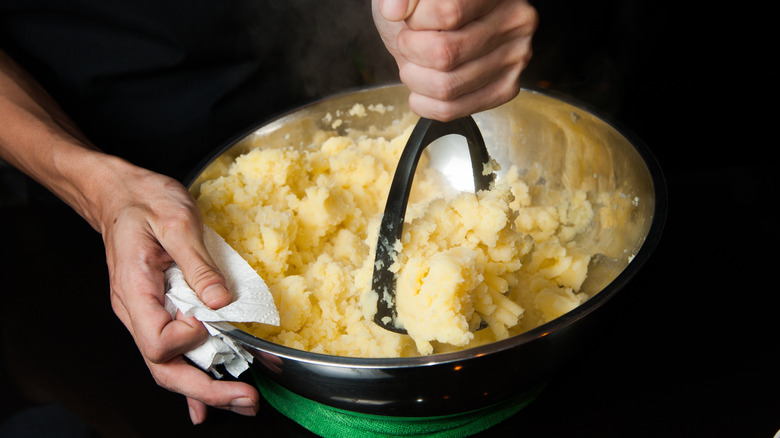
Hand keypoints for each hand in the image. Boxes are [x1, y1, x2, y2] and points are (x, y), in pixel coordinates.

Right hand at [2, 49, 258, 424]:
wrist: (121, 194)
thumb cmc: (144, 202)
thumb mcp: (176, 222)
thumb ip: (198, 264)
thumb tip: (221, 301)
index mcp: (135, 291)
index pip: (157, 339)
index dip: (188, 340)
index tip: (211, 322)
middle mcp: (136, 312)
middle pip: (163, 368)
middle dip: (205, 390)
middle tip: (244, 398)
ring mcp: (146, 315)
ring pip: (168, 366)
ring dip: (205, 389)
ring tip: (241, 401)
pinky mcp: (160, 312)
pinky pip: (172, 354)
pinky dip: (190, 379)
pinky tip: (204, 403)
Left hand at [373, 0, 537, 120]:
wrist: (440, 25)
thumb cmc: (428, 6)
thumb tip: (393, 9)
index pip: (447, 13)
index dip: (415, 21)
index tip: (411, 18)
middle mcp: (515, 19)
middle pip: (445, 54)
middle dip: (411, 52)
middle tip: (409, 43)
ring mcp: (515, 57)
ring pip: (446, 86)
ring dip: (414, 78)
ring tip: (414, 63)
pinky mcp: (505, 88)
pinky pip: (452, 109)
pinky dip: (423, 102)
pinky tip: (421, 85)